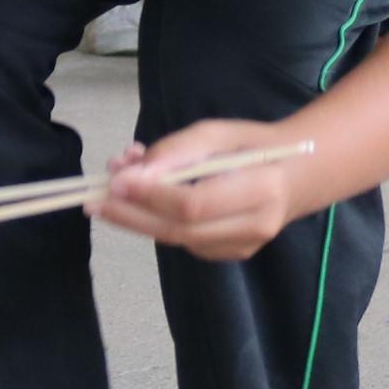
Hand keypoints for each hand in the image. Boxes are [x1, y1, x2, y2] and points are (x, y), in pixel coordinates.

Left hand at [99, 119, 302, 260]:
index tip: (115, 180)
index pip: (193, 203)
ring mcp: (243, 248)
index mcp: (260, 190)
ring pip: (177, 240)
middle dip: (131, 215)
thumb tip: (132, 173)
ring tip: (110, 195)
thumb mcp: (218, 133)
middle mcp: (255, 227)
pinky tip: (140, 204)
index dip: (150, 195)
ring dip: (138, 218)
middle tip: (92, 202)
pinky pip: (184, 242)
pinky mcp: (230, 255)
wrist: (296, 176)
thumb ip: (177, 151)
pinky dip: (157, 223)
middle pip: (179, 230)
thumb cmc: (254, 145)